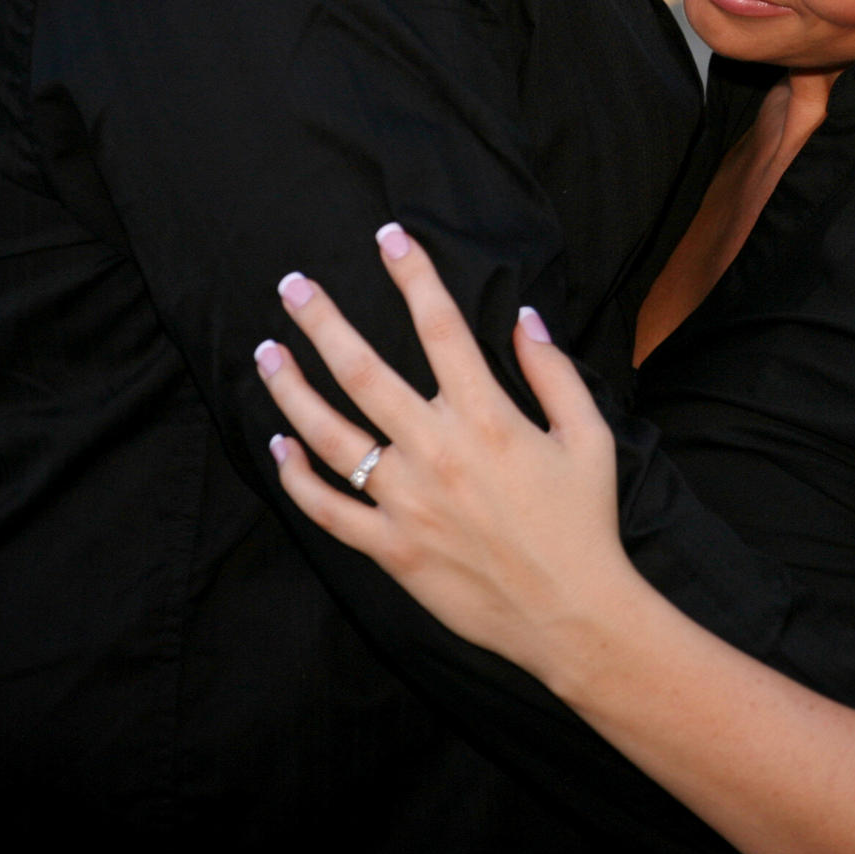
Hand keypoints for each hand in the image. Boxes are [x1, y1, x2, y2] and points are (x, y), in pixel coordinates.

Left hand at [254, 224, 638, 684]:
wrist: (574, 616)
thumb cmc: (586, 524)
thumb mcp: (589, 438)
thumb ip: (553, 374)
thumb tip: (524, 318)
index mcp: (488, 418)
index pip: (441, 327)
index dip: (413, 275)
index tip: (389, 237)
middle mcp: (438, 452)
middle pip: (364, 371)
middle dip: (323, 322)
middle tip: (292, 285)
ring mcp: (407, 503)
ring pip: (331, 435)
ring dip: (291, 390)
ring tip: (265, 353)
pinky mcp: (391, 550)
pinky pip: (329, 510)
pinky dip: (297, 478)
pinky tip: (279, 447)